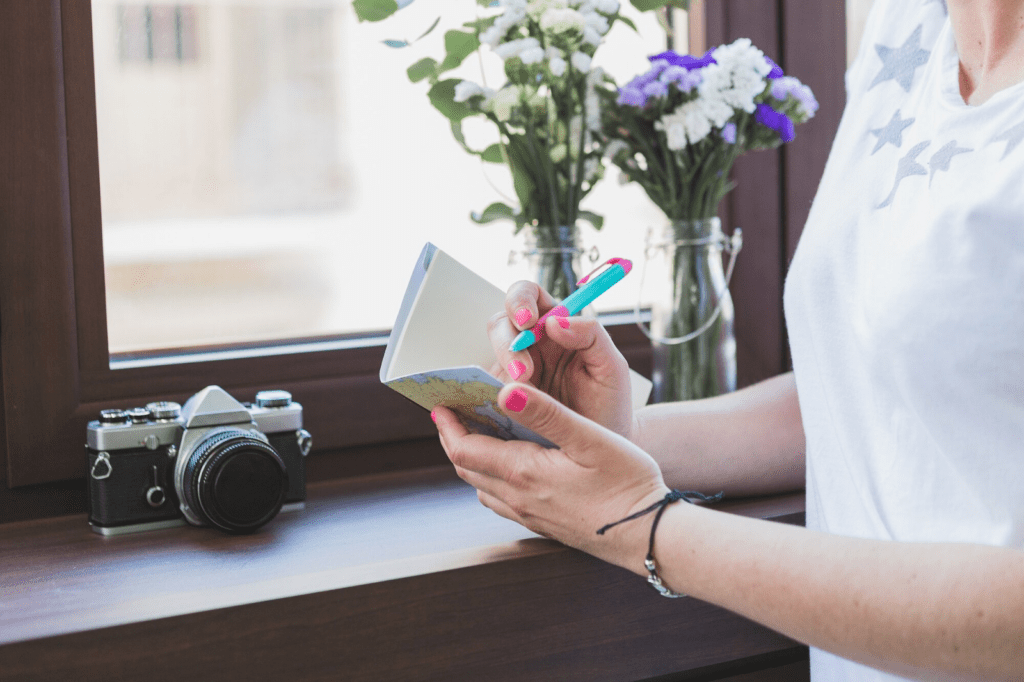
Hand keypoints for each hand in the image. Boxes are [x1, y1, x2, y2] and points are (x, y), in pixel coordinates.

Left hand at [433, 382, 669, 572]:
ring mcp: (529, 515)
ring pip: (482, 485)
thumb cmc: (628, 485)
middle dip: (454, 437)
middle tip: (455, 411)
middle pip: (466, 467)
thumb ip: (544, 414)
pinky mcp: (543, 524)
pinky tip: (511, 463)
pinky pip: (501, 499)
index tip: (440, 403)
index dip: (447, 424)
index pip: (463, 449)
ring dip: (473, 458)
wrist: (650, 536)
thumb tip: (503, 391)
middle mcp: (518, 499)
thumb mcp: (590, 439)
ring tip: (480, 431)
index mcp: (523, 473)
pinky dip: (492, 476)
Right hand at [487, 280, 637, 442]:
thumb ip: (592, 336)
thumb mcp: (611, 368)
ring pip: (488, 354)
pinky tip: (497, 402)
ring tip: (519, 389)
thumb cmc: (609, 405)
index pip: (530, 295)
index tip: (529, 321)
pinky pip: (481, 386)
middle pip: (502, 323)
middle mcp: (530, 344)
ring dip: (499, 368)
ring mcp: (511, 371)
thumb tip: (554, 321)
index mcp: (557, 327)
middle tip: (523, 371)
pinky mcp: (499, 398)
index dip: (521, 300)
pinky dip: (481, 390)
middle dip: (507, 343)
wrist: (602, 454)